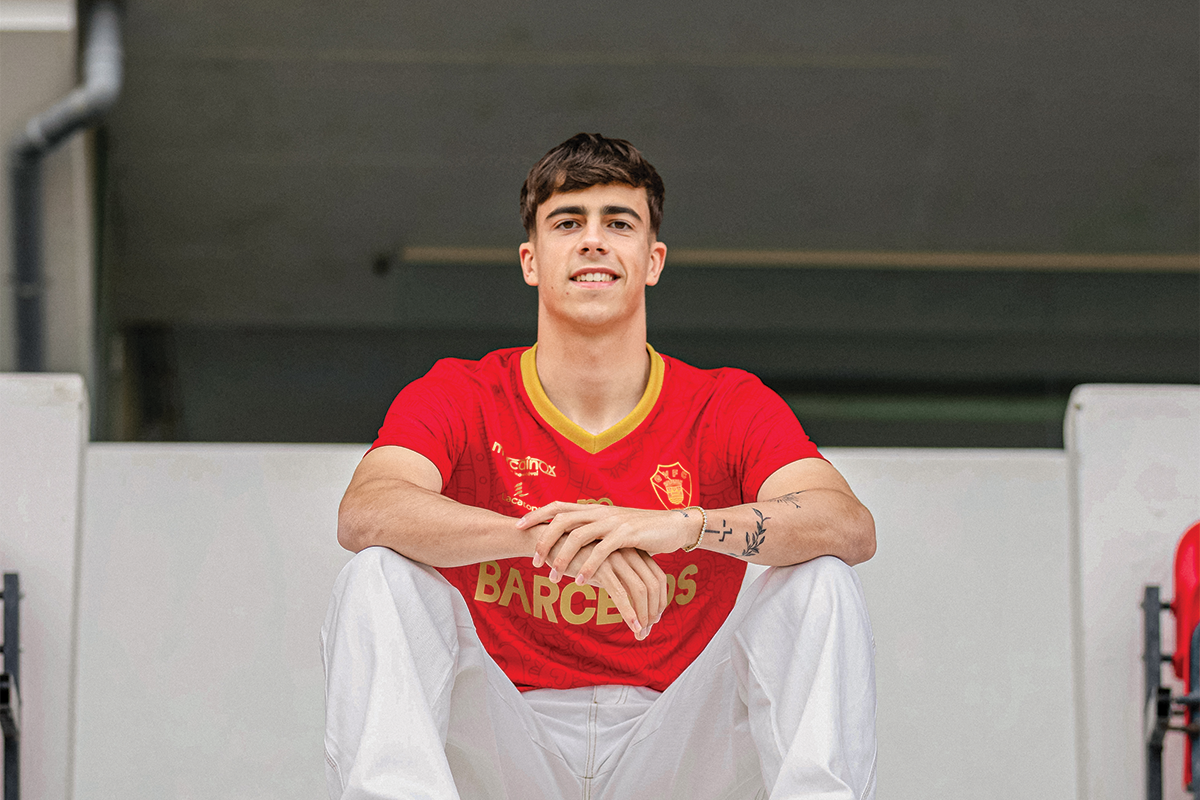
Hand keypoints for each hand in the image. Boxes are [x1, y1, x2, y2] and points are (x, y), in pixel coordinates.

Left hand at [518, 502, 698, 584]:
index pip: (559, 506)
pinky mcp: (628, 534)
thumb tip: (569, 539)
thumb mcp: (612, 527)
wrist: (673, 525)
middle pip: (562, 519)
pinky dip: (589, 566)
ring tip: (553, 577)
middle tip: (533, 561)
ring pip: (579, 535)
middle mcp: (600, 511)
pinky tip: (580, 581)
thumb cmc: (640, 531)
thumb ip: (592, 530)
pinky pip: (603, 551)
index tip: (518, 526)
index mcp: (594, 509)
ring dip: (563, 557)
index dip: (537, 514)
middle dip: (544, 539)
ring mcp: (614, 521)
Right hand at [546, 540, 669, 639]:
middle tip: (648, 631)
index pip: (658, 577)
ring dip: (643, 615)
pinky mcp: (601, 567)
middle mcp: (629, 553)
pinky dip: (629, 612)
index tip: (654, 618)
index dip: (660, 599)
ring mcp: (616, 558)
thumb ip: (618, 578)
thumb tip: (629, 600)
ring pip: (640, 590)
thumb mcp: (604, 566)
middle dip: (654, 611)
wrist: (551, 542)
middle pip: (653, 585)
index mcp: (634, 551)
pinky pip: (620, 593)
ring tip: (641, 634)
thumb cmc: (579, 556)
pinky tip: (633, 627)